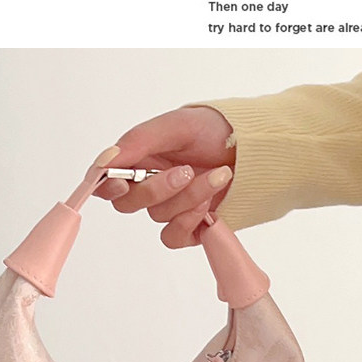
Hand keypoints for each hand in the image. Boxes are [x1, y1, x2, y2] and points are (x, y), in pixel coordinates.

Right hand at [92, 106, 235, 247]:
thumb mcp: (177, 125)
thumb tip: (105, 162)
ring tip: (217, 175)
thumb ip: (138, 142)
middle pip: (128, 203)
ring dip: (188, 197)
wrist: (256, 149)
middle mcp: (149, 185)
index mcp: (139, 159)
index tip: (120, 182)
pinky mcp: (188, 229)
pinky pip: (174, 236)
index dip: (107, 185)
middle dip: (156, 190)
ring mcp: (169, 209)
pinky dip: (191, 219)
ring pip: (158, 216)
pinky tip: (210, 203)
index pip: (106, 181)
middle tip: (185, 172)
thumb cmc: (216, 130)